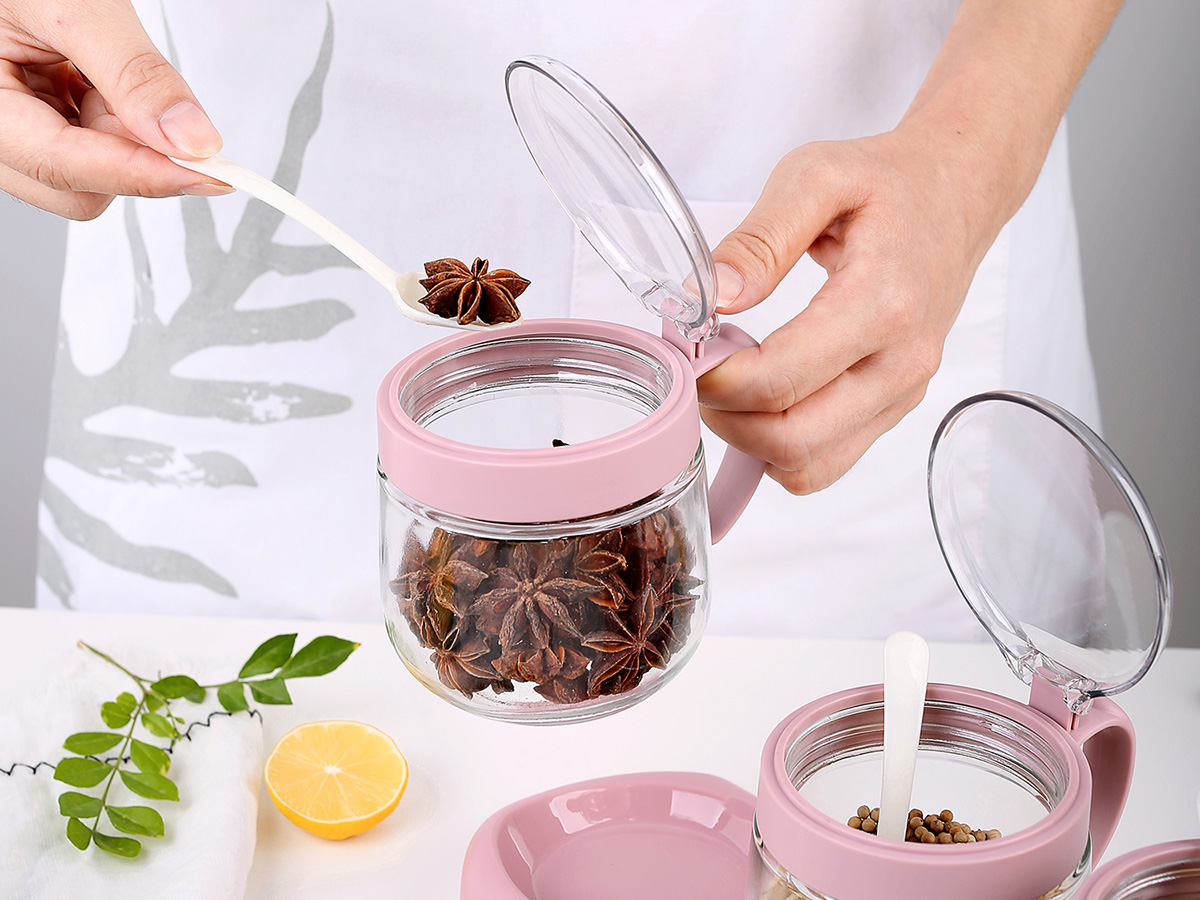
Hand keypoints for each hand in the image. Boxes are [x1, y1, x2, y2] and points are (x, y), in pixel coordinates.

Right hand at [0, 0, 228, 219]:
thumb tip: (191, 139)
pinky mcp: (35, 122)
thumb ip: (134, 75)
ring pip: (89, 175)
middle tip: (162, 109)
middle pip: (77, 188)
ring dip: (121, 134)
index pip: (65, 167)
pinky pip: (88, 148)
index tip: (209, 173)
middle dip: (131, 154)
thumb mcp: (77, 8)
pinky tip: (98, 81)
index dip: (145, 174)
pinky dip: (112, 120)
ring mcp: (13, 130)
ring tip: (104, 72)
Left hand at [697, 129, 997, 494]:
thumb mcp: (815, 177)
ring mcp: (902, 393)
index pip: (779, 379)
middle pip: (791, 438)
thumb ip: (758, 240)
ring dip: (750, 440)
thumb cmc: (887, 184)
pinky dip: (781, 449)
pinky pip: (827, 462)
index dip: (717, 378)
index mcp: (883, 303)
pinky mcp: (895, 407)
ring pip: (808, 465)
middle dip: (727, 417)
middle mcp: (901, 362)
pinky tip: (763, 400)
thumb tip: (712, 298)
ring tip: (732, 386)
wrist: (958, 195)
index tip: (689, 351)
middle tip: (702, 373)